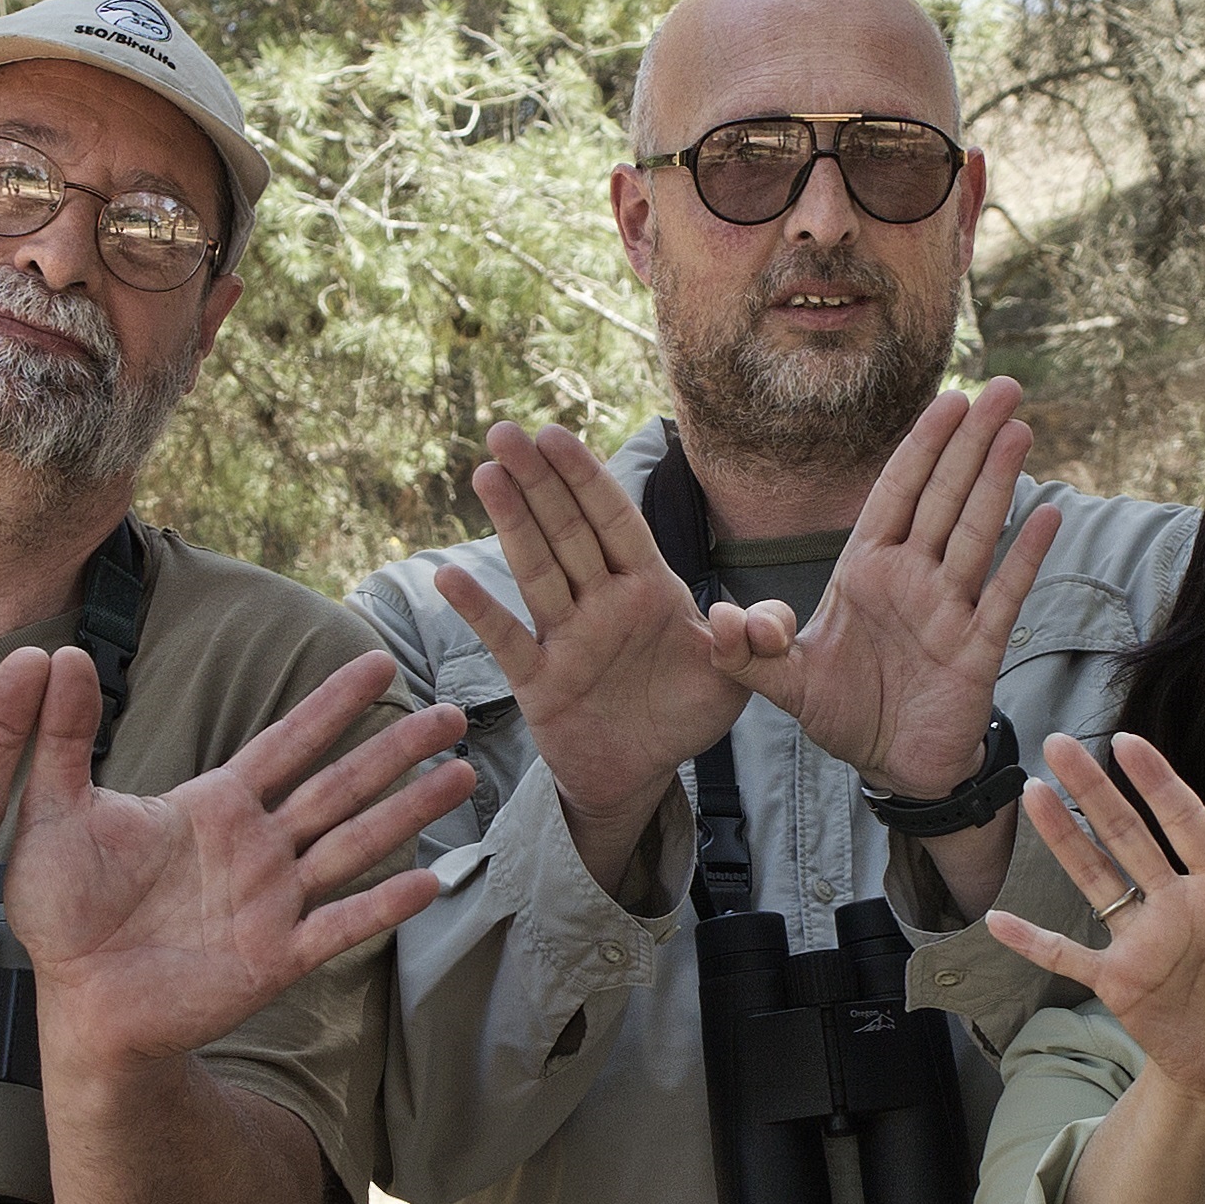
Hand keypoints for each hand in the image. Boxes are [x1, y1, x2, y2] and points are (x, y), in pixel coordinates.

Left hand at [6, 648, 473, 1066]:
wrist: (76, 1002)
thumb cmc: (64, 912)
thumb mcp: (55, 811)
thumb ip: (63, 737)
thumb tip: (65, 655)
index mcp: (216, 806)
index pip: (288, 742)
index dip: (334, 703)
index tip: (381, 661)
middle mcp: (258, 848)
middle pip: (342, 786)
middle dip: (397, 750)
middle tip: (453, 715)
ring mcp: (273, 902)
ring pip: (356, 844)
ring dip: (409, 812)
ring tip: (463, 777)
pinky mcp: (275, 956)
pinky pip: (339, 925)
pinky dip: (382, 906)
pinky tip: (429, 881)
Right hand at [435, 422, 746, 859]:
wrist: (643, 772)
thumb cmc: (686, 713)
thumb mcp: (738, 678)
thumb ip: (755, 639)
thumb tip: (738, 616)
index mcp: (648, 588)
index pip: (615, 519)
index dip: (586, 476)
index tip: (556, 434)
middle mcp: (601, 603)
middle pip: (567, 531)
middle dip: (538, 480)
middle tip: (505, 431)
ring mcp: (567, 638)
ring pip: (536, 570)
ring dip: (511, 524)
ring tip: (486, 474)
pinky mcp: (540, 680)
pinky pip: (507, 640)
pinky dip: (479, 611)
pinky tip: (449, 577)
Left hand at [711, 379, 1057, 797]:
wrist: (890, 765)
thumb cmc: (843, 712)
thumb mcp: (784, 683)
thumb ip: (750, 651)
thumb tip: (716, 620)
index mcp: (867, 571)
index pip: (896, 494)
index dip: (922, 446)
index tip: (948, 401)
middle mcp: (913, 579)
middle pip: (944, 497)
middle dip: (971, 442)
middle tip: (1003, 388)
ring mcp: (949, 610)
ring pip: (977, 532)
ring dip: (998, 481)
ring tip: (1020, 429)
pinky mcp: (977, 649)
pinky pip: (1004, 594)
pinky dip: (1024, 556)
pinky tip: (1047, 515)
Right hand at [984, 732, 1204, 1103]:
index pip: (1187, 824)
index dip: (1159, 784)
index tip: (1129, 743)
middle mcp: (1175, 905)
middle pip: (1129, 837)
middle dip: (1095, 791)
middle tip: (1059, 744)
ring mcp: (1142, 942)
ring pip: (1096, 880)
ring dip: (1062, 841)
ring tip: (1031, 795)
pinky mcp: (1121, 982)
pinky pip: (1071, 957)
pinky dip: (1035, 943)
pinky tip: (997, 921)